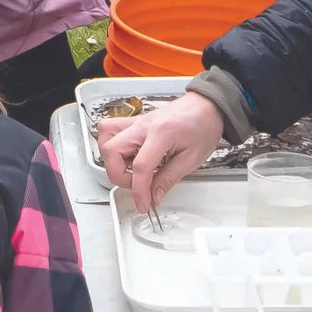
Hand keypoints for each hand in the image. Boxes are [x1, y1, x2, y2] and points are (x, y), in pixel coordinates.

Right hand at [98, 93, 223, 211]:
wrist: (206, 106)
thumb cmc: (203, 125)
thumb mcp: (191, 158)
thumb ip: (169, 179)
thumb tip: (154, 196)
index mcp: (161, 133)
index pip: (140, 167)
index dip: (139, 191)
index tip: (143, 204)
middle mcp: (144, 125)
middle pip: (112, 151)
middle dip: (119, 176)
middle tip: (137, 185)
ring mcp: (136, 122)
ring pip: (105, 138)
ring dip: (111, 160)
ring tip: (130, 170)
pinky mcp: (134, 123)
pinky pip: (110, 130)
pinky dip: (112, 147)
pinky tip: (127, 157)